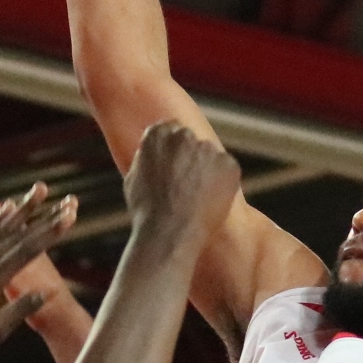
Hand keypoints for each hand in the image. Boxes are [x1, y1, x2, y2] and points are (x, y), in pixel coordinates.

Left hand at [0, 180, 76, 362]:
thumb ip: (18, 310)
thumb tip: (42, 294)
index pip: (27, 251)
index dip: (49, 234)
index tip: (68, 219)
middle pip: (14, 234)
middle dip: (39, 215)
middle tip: (57, 197)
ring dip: (18, 211)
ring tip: (33, 195)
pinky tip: (2, 212)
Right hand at [122, 118, 239, 254]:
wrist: (168, 233)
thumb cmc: (147, 212)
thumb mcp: (134, 178)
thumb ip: (148, 159)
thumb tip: (154, 154)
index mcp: (157, 134)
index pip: (171, 130)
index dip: (175, 150)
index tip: (176, 164)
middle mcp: (183, 135)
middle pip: (192, 141)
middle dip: (192, 157)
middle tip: (189, 184)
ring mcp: (207, 148)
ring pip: (211, 156)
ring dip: (208, 170)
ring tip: (198, 199)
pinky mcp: (228, 164)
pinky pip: (227, 170)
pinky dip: (224, 184)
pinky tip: (210, 202)